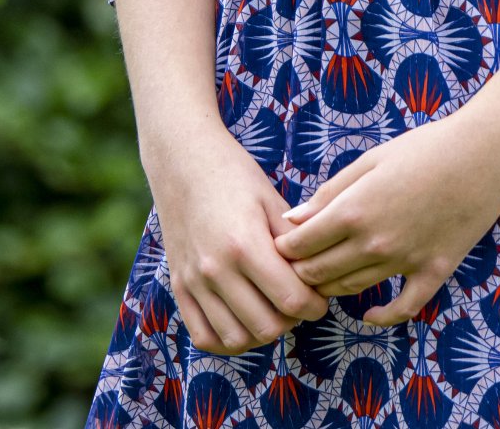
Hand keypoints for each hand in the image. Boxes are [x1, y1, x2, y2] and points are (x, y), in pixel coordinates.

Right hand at [145, 119, 329, 353]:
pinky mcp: (179, 287)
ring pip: (235, 338)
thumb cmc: (233, 173)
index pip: (290, 299)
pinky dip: (227, 340)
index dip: (314, 306)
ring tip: (273, 311)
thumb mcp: (270, 199)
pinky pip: (203, 336)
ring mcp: (194, 281)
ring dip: (261, 333)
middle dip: (292, 321)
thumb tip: (318, 274)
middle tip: (300, 303)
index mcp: (245, 243)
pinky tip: (244, 322)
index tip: (321, 298)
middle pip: (266, 326)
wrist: (183, 159)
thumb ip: (293, 240)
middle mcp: (216, 269)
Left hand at [273, 111, 499, 326]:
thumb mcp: (371, 159)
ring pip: (352, 289)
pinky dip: (382, 316)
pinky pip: (402, 308)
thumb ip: (330, 192)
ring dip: (330, 287)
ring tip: (321, 278)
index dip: (284, 247)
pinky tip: (369, 313)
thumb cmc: (425, 147)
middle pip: (320, 273)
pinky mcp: (433, 272)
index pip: (302, 244)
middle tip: (293, 265)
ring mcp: (404, 262)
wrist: (482, 154)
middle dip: (299, 271)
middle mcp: (374, 243)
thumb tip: (293, 219)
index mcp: (354, 211)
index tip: (279, 244)